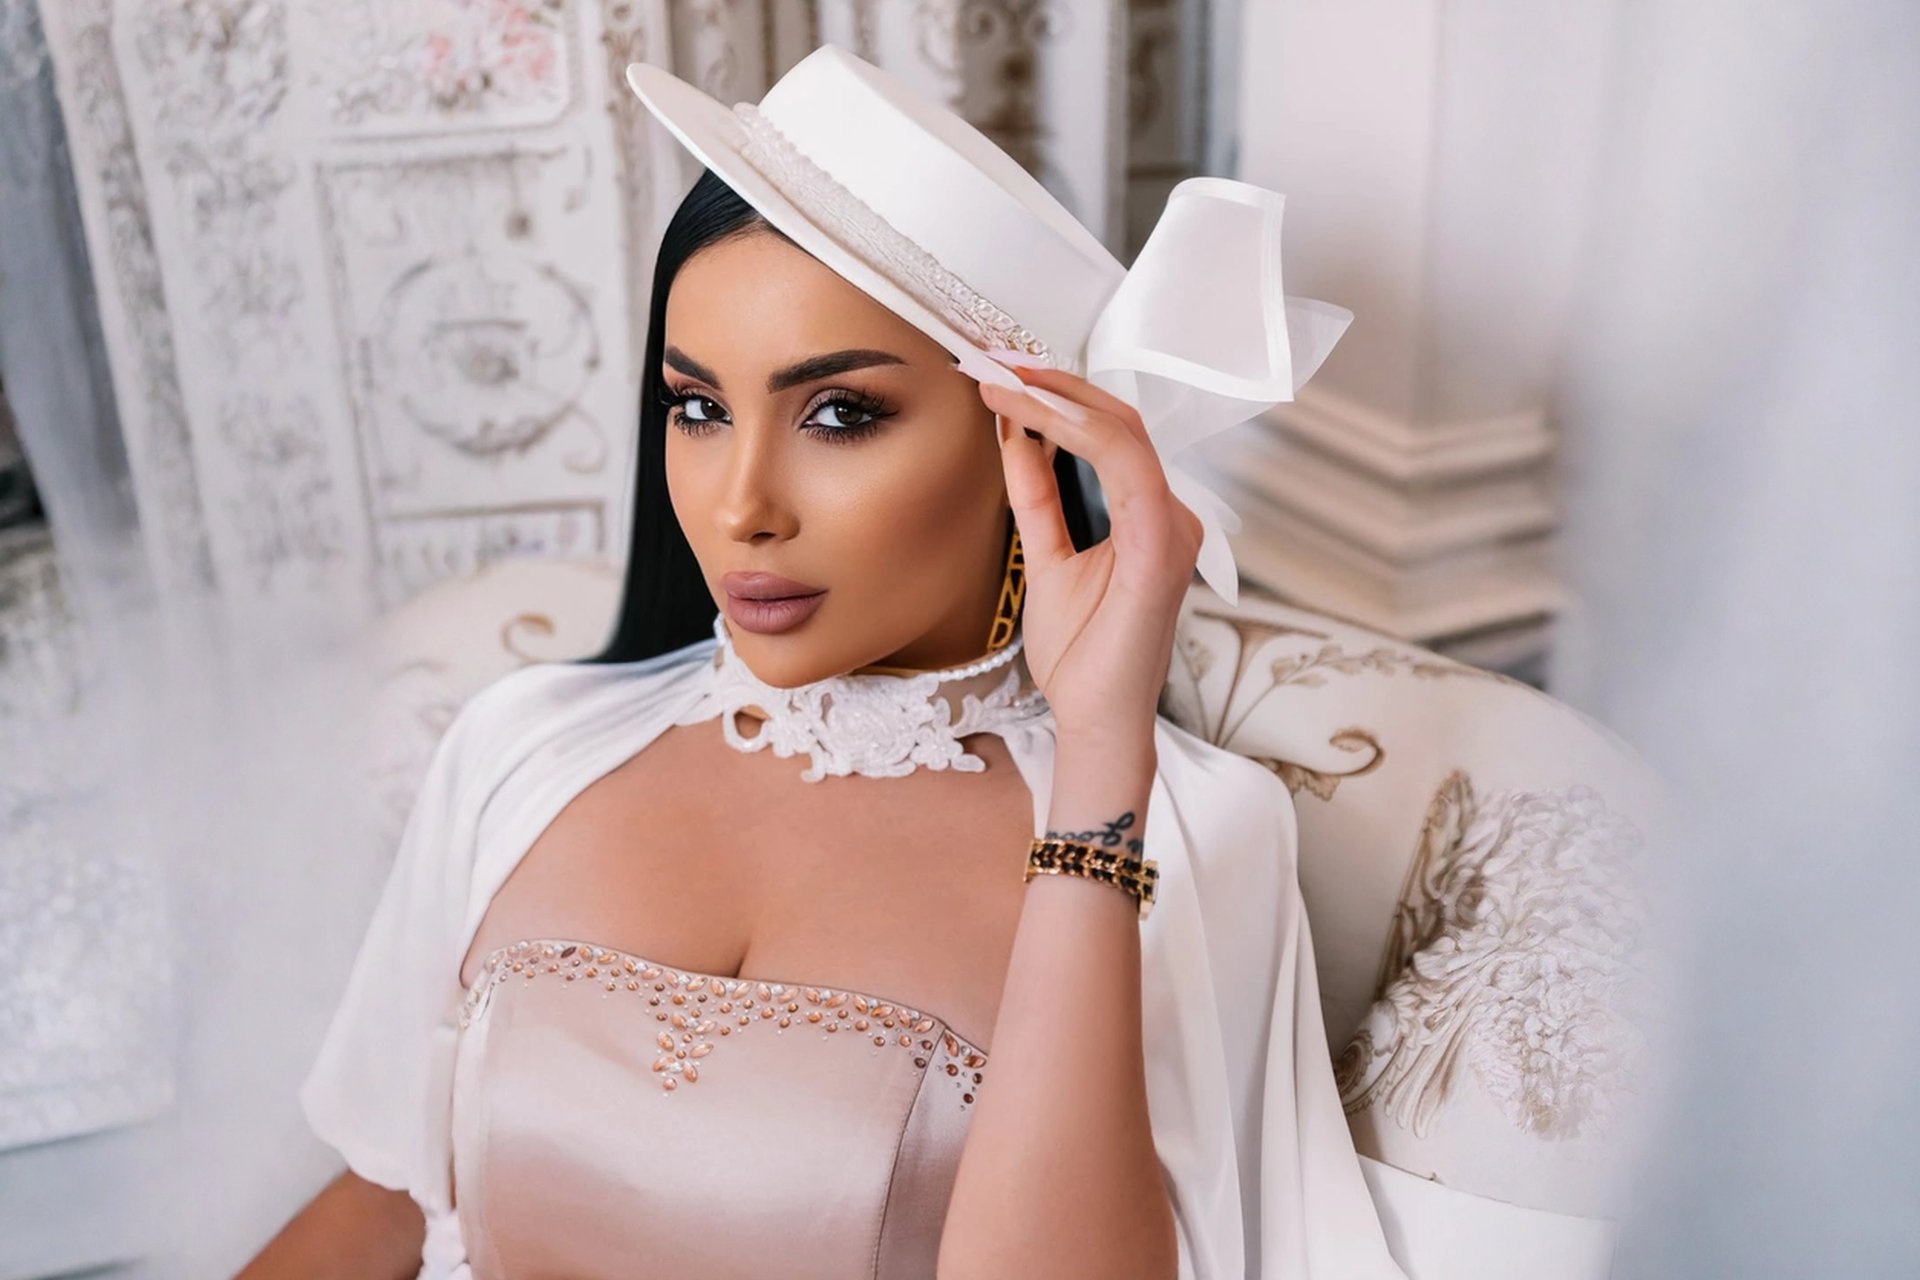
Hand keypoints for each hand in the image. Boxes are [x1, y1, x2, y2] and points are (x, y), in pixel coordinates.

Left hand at [979, 366, 1201, 750]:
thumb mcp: (1045, 556)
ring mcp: (1172, 527)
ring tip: (1000, 381)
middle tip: (993, 361)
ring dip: (1055, 400)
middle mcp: (1170, 513)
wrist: (1093, 720)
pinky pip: (1125, 467)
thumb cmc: (1081, 653)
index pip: (1109, 432)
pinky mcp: (1161, 547)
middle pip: (1118, 418)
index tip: (1000, 374)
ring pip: (1121, 431)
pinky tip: (1028, 420)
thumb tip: (1014, 435)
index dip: (1056, 395)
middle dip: (1052, 383)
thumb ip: (1037, 496)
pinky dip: (1075, 434)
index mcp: (1148, 515)